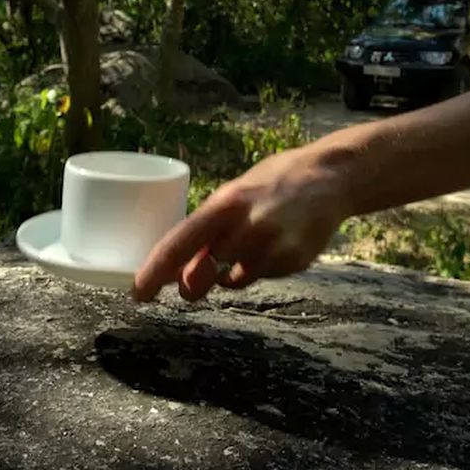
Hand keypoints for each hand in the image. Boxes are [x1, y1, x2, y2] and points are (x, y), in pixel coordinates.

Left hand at [131, 145, 352, 301]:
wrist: (332, 177)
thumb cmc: (275, 181)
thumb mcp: (237, 193)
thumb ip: (211, 228)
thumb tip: (182, 269)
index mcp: (226, 202)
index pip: (180, 242)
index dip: (155, 270)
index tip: (138, 292)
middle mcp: (248, 225)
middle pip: (205, 271)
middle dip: (193, 283)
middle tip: (189, 286)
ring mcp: (272, 246)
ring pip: (235, 279)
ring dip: (231, 271)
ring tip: (252, 241)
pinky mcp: (294, 261)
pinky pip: (262, 276)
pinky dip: (258, 268)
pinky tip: (274, 244)